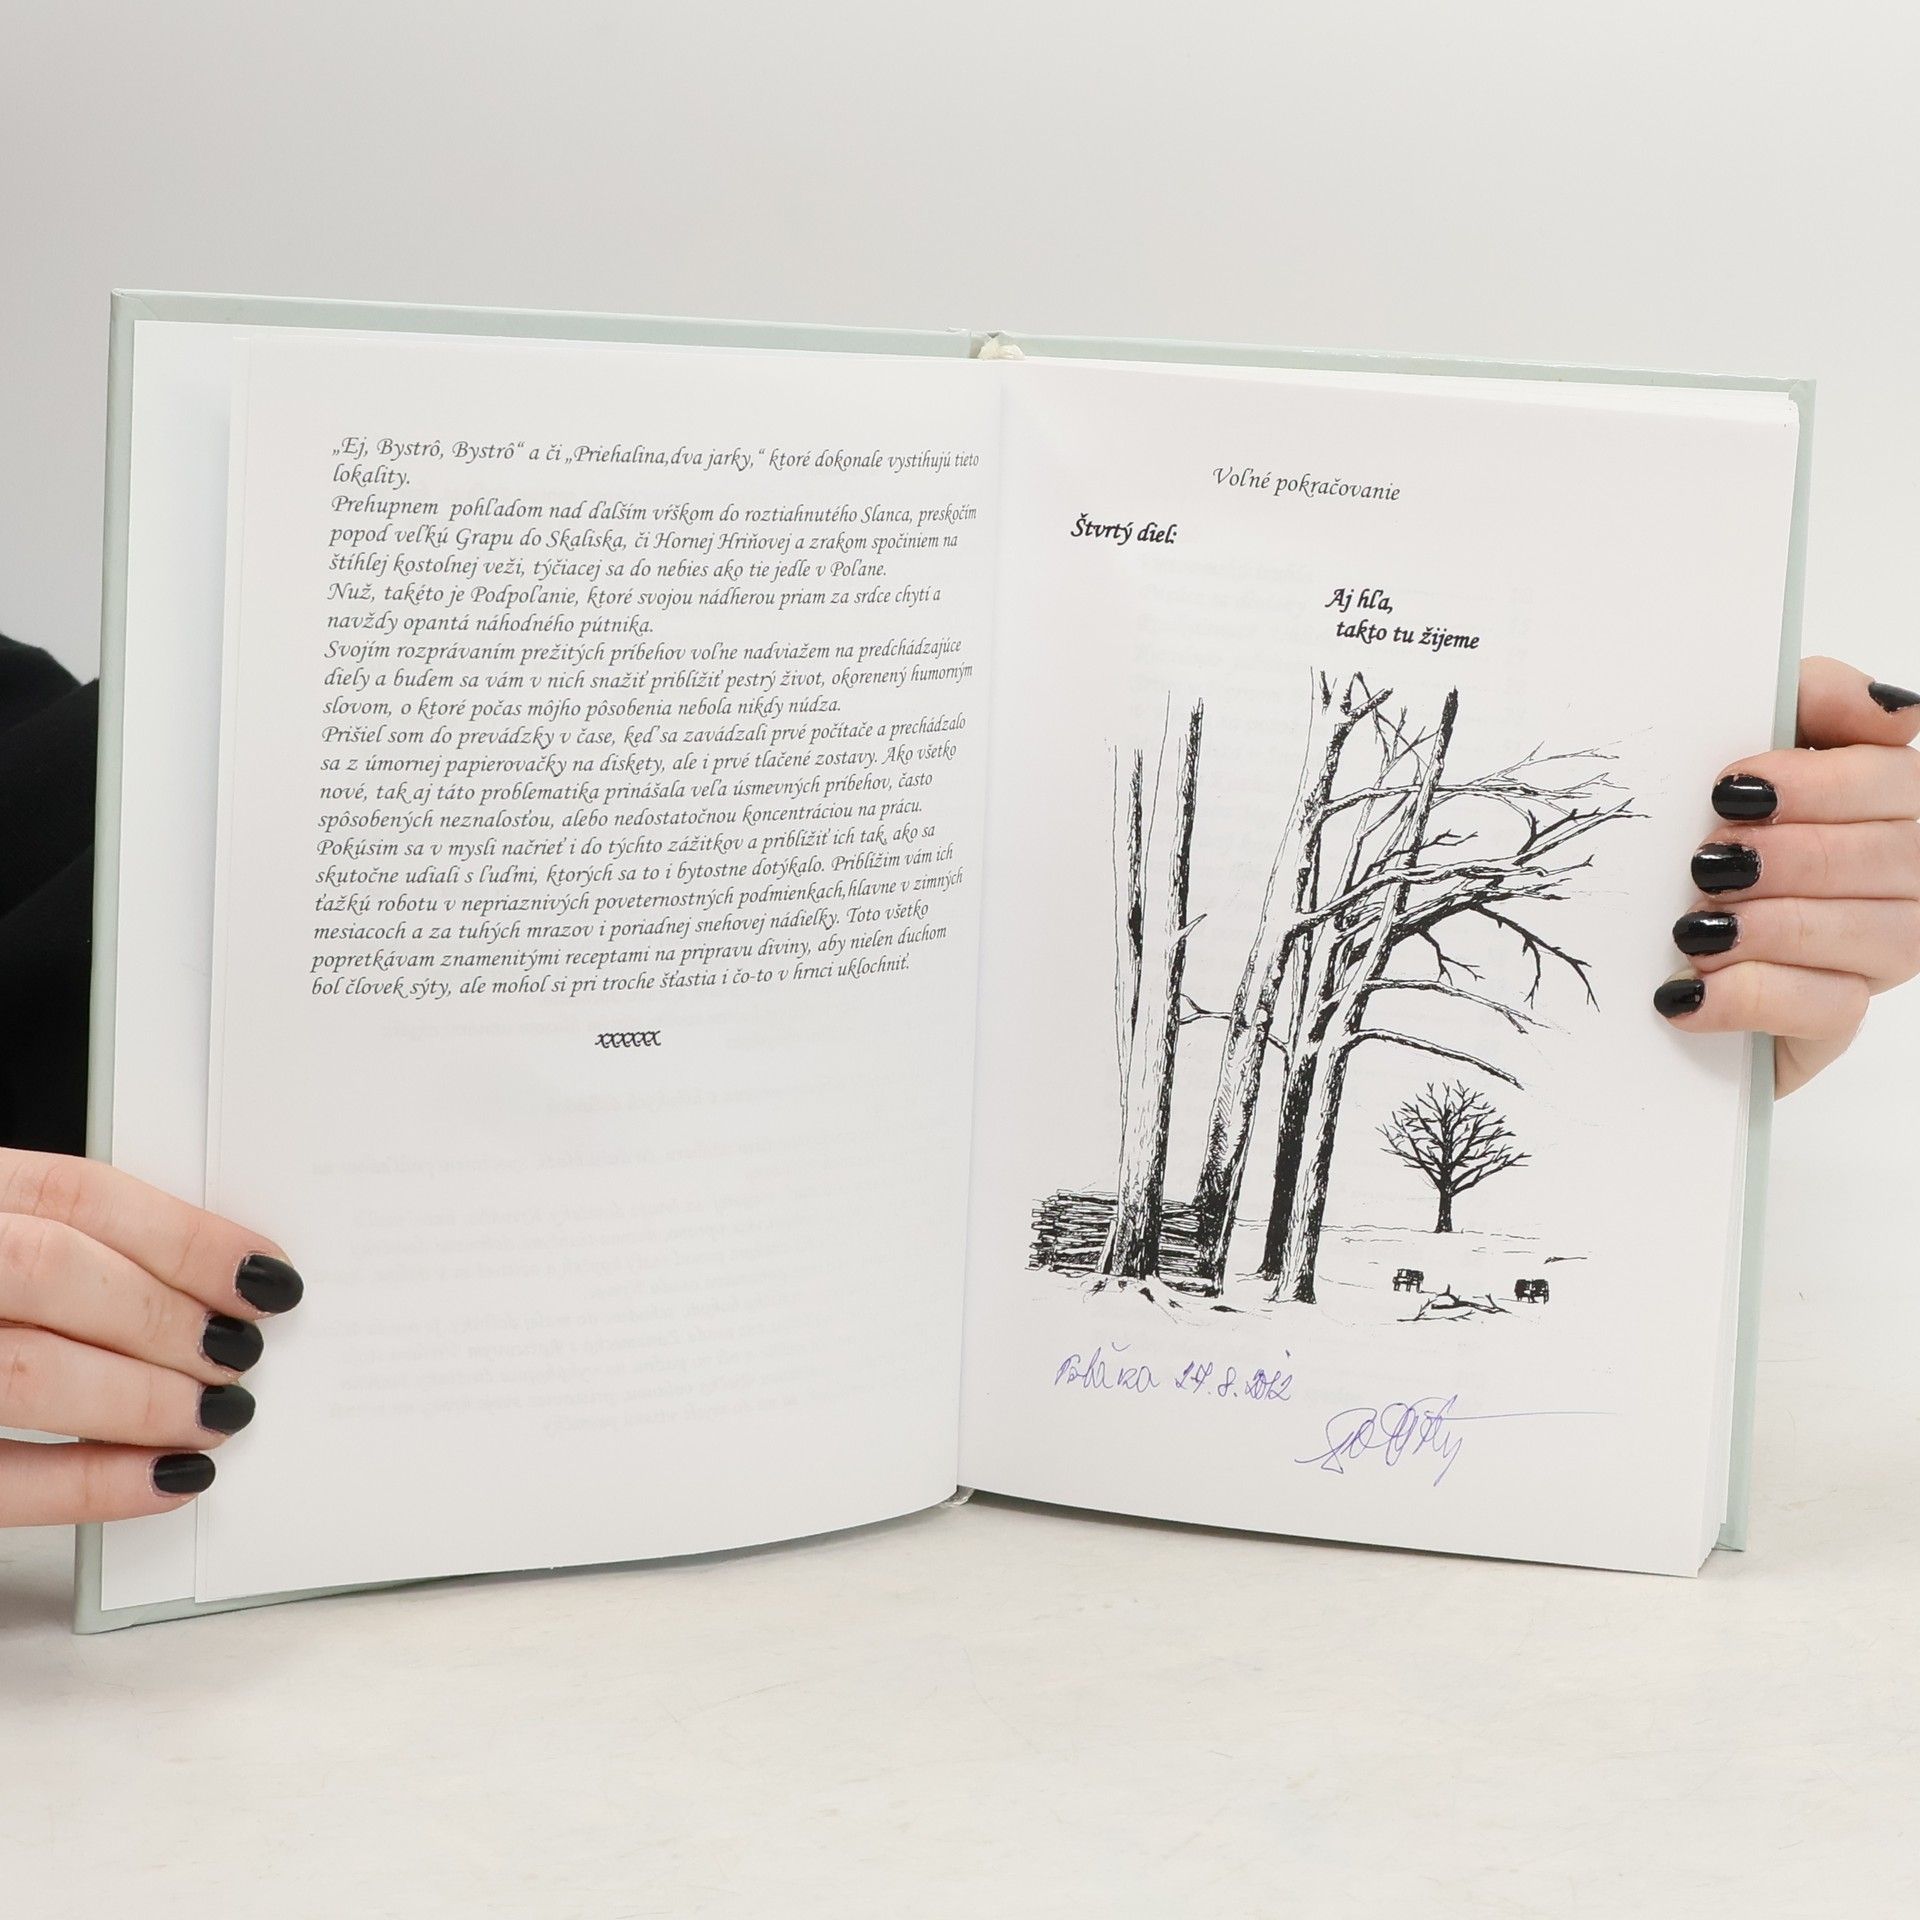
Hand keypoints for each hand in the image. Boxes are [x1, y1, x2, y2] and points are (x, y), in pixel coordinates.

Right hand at [0, 1150, 299, 1525]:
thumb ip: (54, 1248)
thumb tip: (207, 1282)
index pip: (72, 1197)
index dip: (185, 1236)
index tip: (265, 1275)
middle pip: (53, 1272)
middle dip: (165, 1318)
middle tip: (241, 1354)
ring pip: (25, 1372)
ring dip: (142, 1401)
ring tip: (217, 1417)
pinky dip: (90, 1487)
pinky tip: (165, 1481)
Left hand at [1656, 657, 1919, 1092]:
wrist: (1622, 946)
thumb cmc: (1687, 832)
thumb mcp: (1731, 750)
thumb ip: (1809, 699)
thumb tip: (1889, 708)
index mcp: (1887, 798)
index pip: (1902, 778)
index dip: (1826, 782)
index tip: (1733, 787)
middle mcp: (1904, 875)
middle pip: (1902, 856)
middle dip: (1796, 856)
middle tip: (1709, 860)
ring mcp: (1876, 955)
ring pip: (1884, 935)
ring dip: (1776, 926)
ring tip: (1695, 925)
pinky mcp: (1831, 1024)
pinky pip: (1830, 1010)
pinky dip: (1752, 995)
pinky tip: (1687, 987)